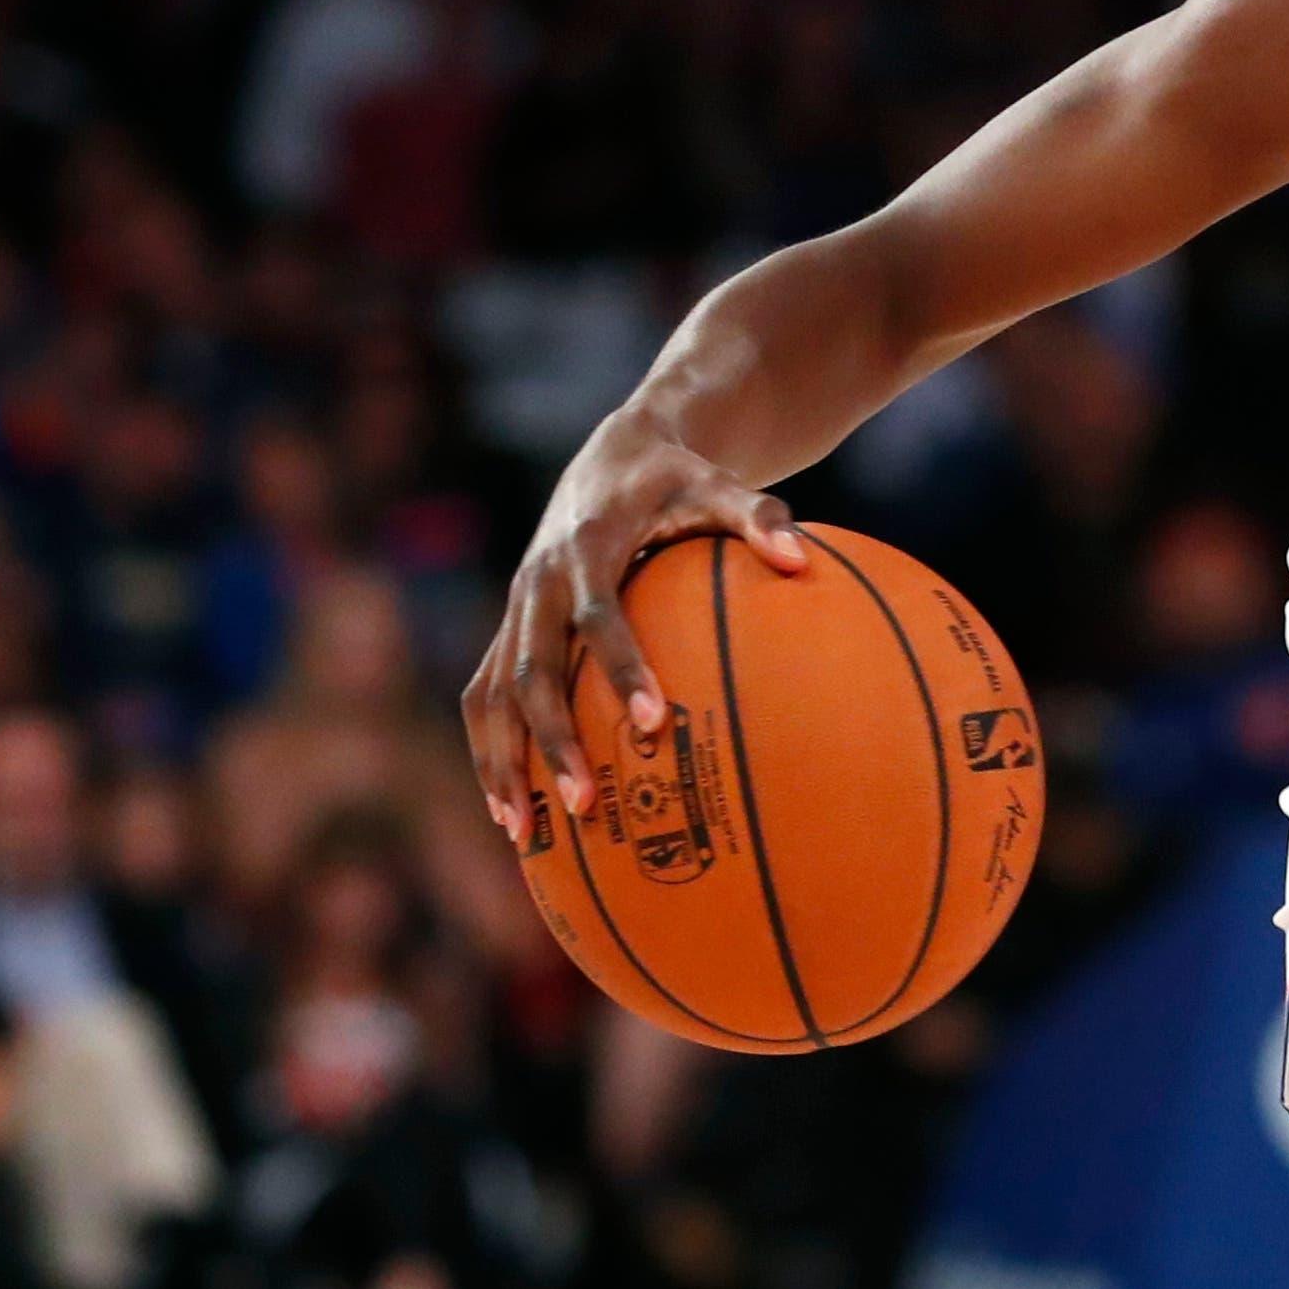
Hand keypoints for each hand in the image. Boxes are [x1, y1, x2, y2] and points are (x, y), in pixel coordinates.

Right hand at [463, 413, 807, 844]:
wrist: (612, 456)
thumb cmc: (677, 478)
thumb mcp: (719, 484)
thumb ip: (759, 517)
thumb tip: (803, 560)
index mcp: (585, 549)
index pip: (597, 615)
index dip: (619, 666)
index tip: (650, 722)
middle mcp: (537, 584)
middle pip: (530, 672)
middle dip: (552, 740)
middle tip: (586, 804)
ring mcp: (516, 611)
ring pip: (491, 695)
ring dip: (502, 763)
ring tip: (524, 833)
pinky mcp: (509, 630)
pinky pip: (485, 697)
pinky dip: (491, 751)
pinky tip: (513, 811)